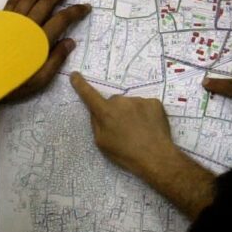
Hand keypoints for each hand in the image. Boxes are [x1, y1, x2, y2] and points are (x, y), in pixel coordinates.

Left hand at [3, 0, 90, 100]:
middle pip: (47, 2)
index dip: (75, 11)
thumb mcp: (39, 79)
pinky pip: (13, 0)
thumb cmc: (11, 82)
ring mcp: (12, 19)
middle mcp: (28, 24)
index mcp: (40, 39)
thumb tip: (70, 41)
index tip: (86, 6)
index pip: (62, 20)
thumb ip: (56, 60)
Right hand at [70, 73, 213, 217]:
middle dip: (115, 112)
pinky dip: (146, 114)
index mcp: (106, 112)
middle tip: (123, 130)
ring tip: (139, 131)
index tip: (75, 75)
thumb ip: (97, 124)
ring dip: (131, 114)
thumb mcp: (102, 143)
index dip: (81, 85)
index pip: (89, 95)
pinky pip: (145, 106)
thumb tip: (96, 112)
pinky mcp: (154, 102)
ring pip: (130, 104)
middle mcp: (121, 101)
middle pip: (114, 102)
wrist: (156, 156)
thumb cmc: (125, 154)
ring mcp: (139, 100)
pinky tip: (149, 127)